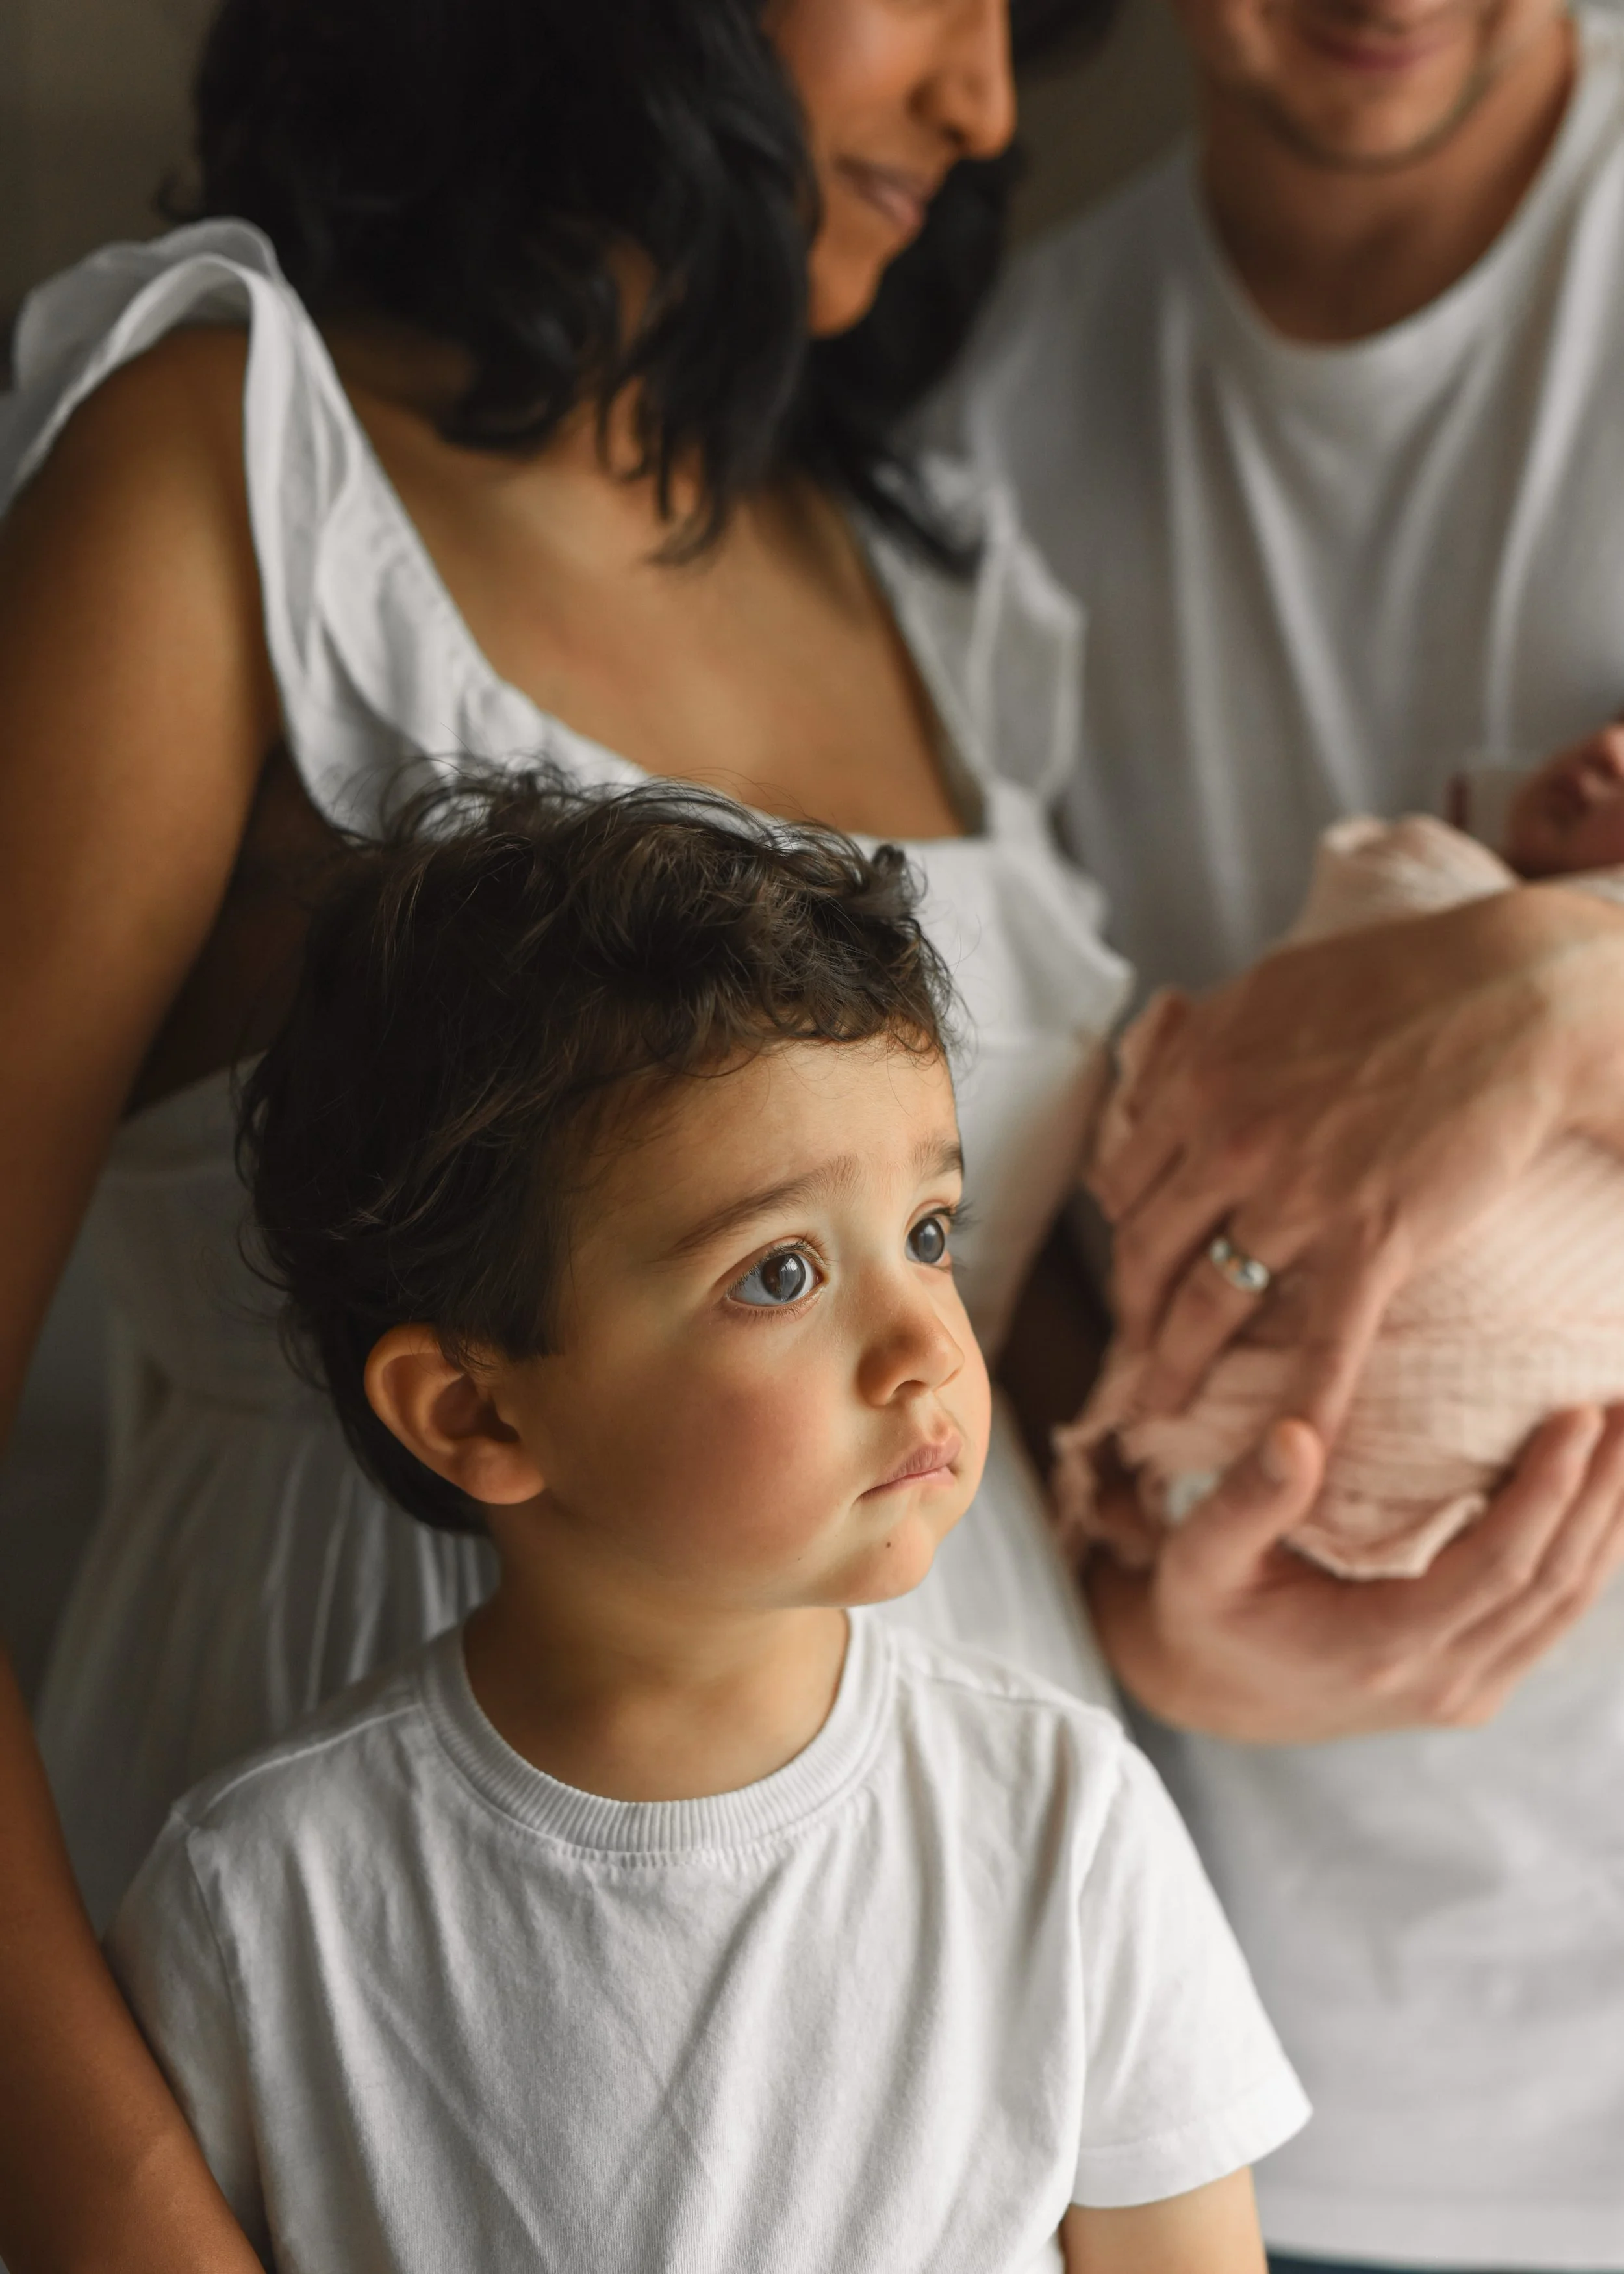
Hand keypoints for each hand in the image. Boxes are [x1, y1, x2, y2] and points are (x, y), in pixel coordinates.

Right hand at [1086, 1407, 1623, 1743]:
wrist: (1211, 1697)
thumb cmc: (1206, 1613)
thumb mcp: (1199, 1558)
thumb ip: (1246, 1500)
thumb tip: (1296, 1433)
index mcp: (1379, 1647)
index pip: (1496, 1567)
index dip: (1547, 1493)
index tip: (1578, 1415)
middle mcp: (1438, 1681)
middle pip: (1554, 1583)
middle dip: (1606, 1493)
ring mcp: (1465, 1693)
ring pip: (1568, 1606)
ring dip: (1614, 1521)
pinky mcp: (1476, 1688)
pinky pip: (1552, 1619)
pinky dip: (1590, 1554)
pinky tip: (1610, 1499)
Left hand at [1090, 884, 1623, 1438]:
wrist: (1513, 995)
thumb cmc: (1396, 979)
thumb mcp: (1266, 991)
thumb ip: (1199, 1042)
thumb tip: (1148, 1081)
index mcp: (1198, 1078)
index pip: (1125, 1182)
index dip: (1123, 1230)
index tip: (1133, 1260)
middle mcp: (1228, 1139)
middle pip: (1147, 1249)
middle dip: (1132, 1308)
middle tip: (1132, 1346)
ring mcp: (1298, 1194)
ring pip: (1206, 1302)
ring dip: (1174, 1364)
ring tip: (1158, 1408)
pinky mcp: (1374, 1237)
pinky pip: (1325, 1343)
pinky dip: (1301, 1409)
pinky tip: (1287, 1457)